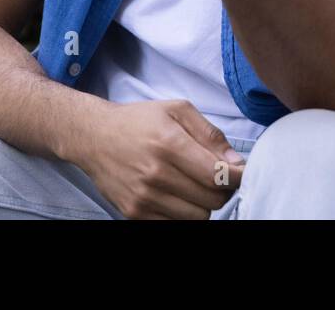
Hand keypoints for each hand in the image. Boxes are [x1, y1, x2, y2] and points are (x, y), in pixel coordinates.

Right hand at [76, 99, 244, 219]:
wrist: (94, 137)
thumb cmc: (139, 121)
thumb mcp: (177, 110)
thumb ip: (210, 134)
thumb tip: (235, 162)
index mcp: (168, 144)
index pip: (217, 174)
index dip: (237, 176)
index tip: (241, 172)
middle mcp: (155, 174)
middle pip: (212, 199)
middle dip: (222, 188)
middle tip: (216, 175)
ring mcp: (143, 198)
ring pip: (198, 216)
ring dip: (204, 202)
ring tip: (195, 183)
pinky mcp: (134, 213)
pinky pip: (177, 224)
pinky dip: (185, 212)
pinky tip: (178, 193)